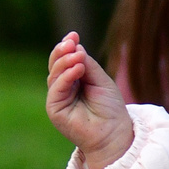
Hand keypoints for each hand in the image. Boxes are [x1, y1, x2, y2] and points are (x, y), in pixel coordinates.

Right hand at [46, 33, 134, 168]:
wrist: (114, 133)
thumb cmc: (110, 108)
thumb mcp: (101, 81)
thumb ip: (88, 65)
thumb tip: (76, 47)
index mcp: (74, 79)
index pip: (66, 60)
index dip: (67, 46)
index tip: (73, 35)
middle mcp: (63, 88)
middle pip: (56, 65)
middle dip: (62, 51)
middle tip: (71, 41)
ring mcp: (57, 98)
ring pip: (54, 75)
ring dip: (65, 62)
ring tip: (77, 54)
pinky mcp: (54, 109)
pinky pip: (56, 89)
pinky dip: (65, 77)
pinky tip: (76, 68)